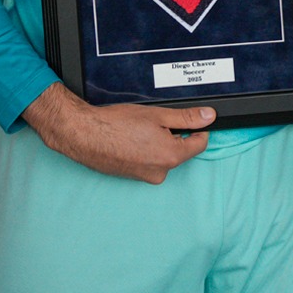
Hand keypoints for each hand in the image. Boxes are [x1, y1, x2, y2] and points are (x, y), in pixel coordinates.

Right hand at [21, 82, 211, 182]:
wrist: (84, 135)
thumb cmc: (116, 124)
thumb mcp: (157, 115)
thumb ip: (187, 118)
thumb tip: (209, 116)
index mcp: (171, 156)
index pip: (200, 144)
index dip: (196, 129)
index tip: (187, 120)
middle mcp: (161, 172)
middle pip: (181, 150)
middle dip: (173, 135)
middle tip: (153, 123)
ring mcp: (146, 177)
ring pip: (164, 156)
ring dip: (158, 143)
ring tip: (138, 131)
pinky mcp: (134, 177)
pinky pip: (149, 162)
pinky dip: (145, 151)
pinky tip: (131, 140)